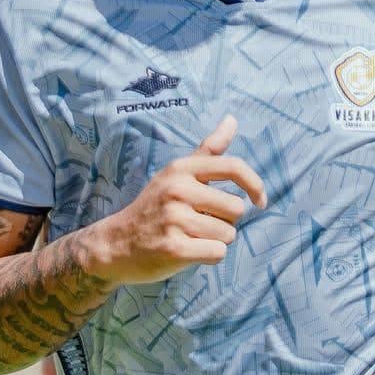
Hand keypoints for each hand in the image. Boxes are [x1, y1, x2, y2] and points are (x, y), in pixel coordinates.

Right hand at [90, 115, 266, 284]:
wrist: (114, 243)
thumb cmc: (155, 206)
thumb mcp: (177, 173)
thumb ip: (209, 149)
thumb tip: (233, 119)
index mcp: (182, 169)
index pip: (233, 167)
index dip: (255, 184)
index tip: (260, 201)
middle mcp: (178, 189)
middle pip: (236, 208)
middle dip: (225, 220)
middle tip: (199, 222)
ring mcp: (174, 219)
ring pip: (228, 233)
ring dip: (216, 240)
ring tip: (190, 236)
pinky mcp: (174, 248)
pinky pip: (217, 252)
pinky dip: (209, 256)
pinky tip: (189, 251)